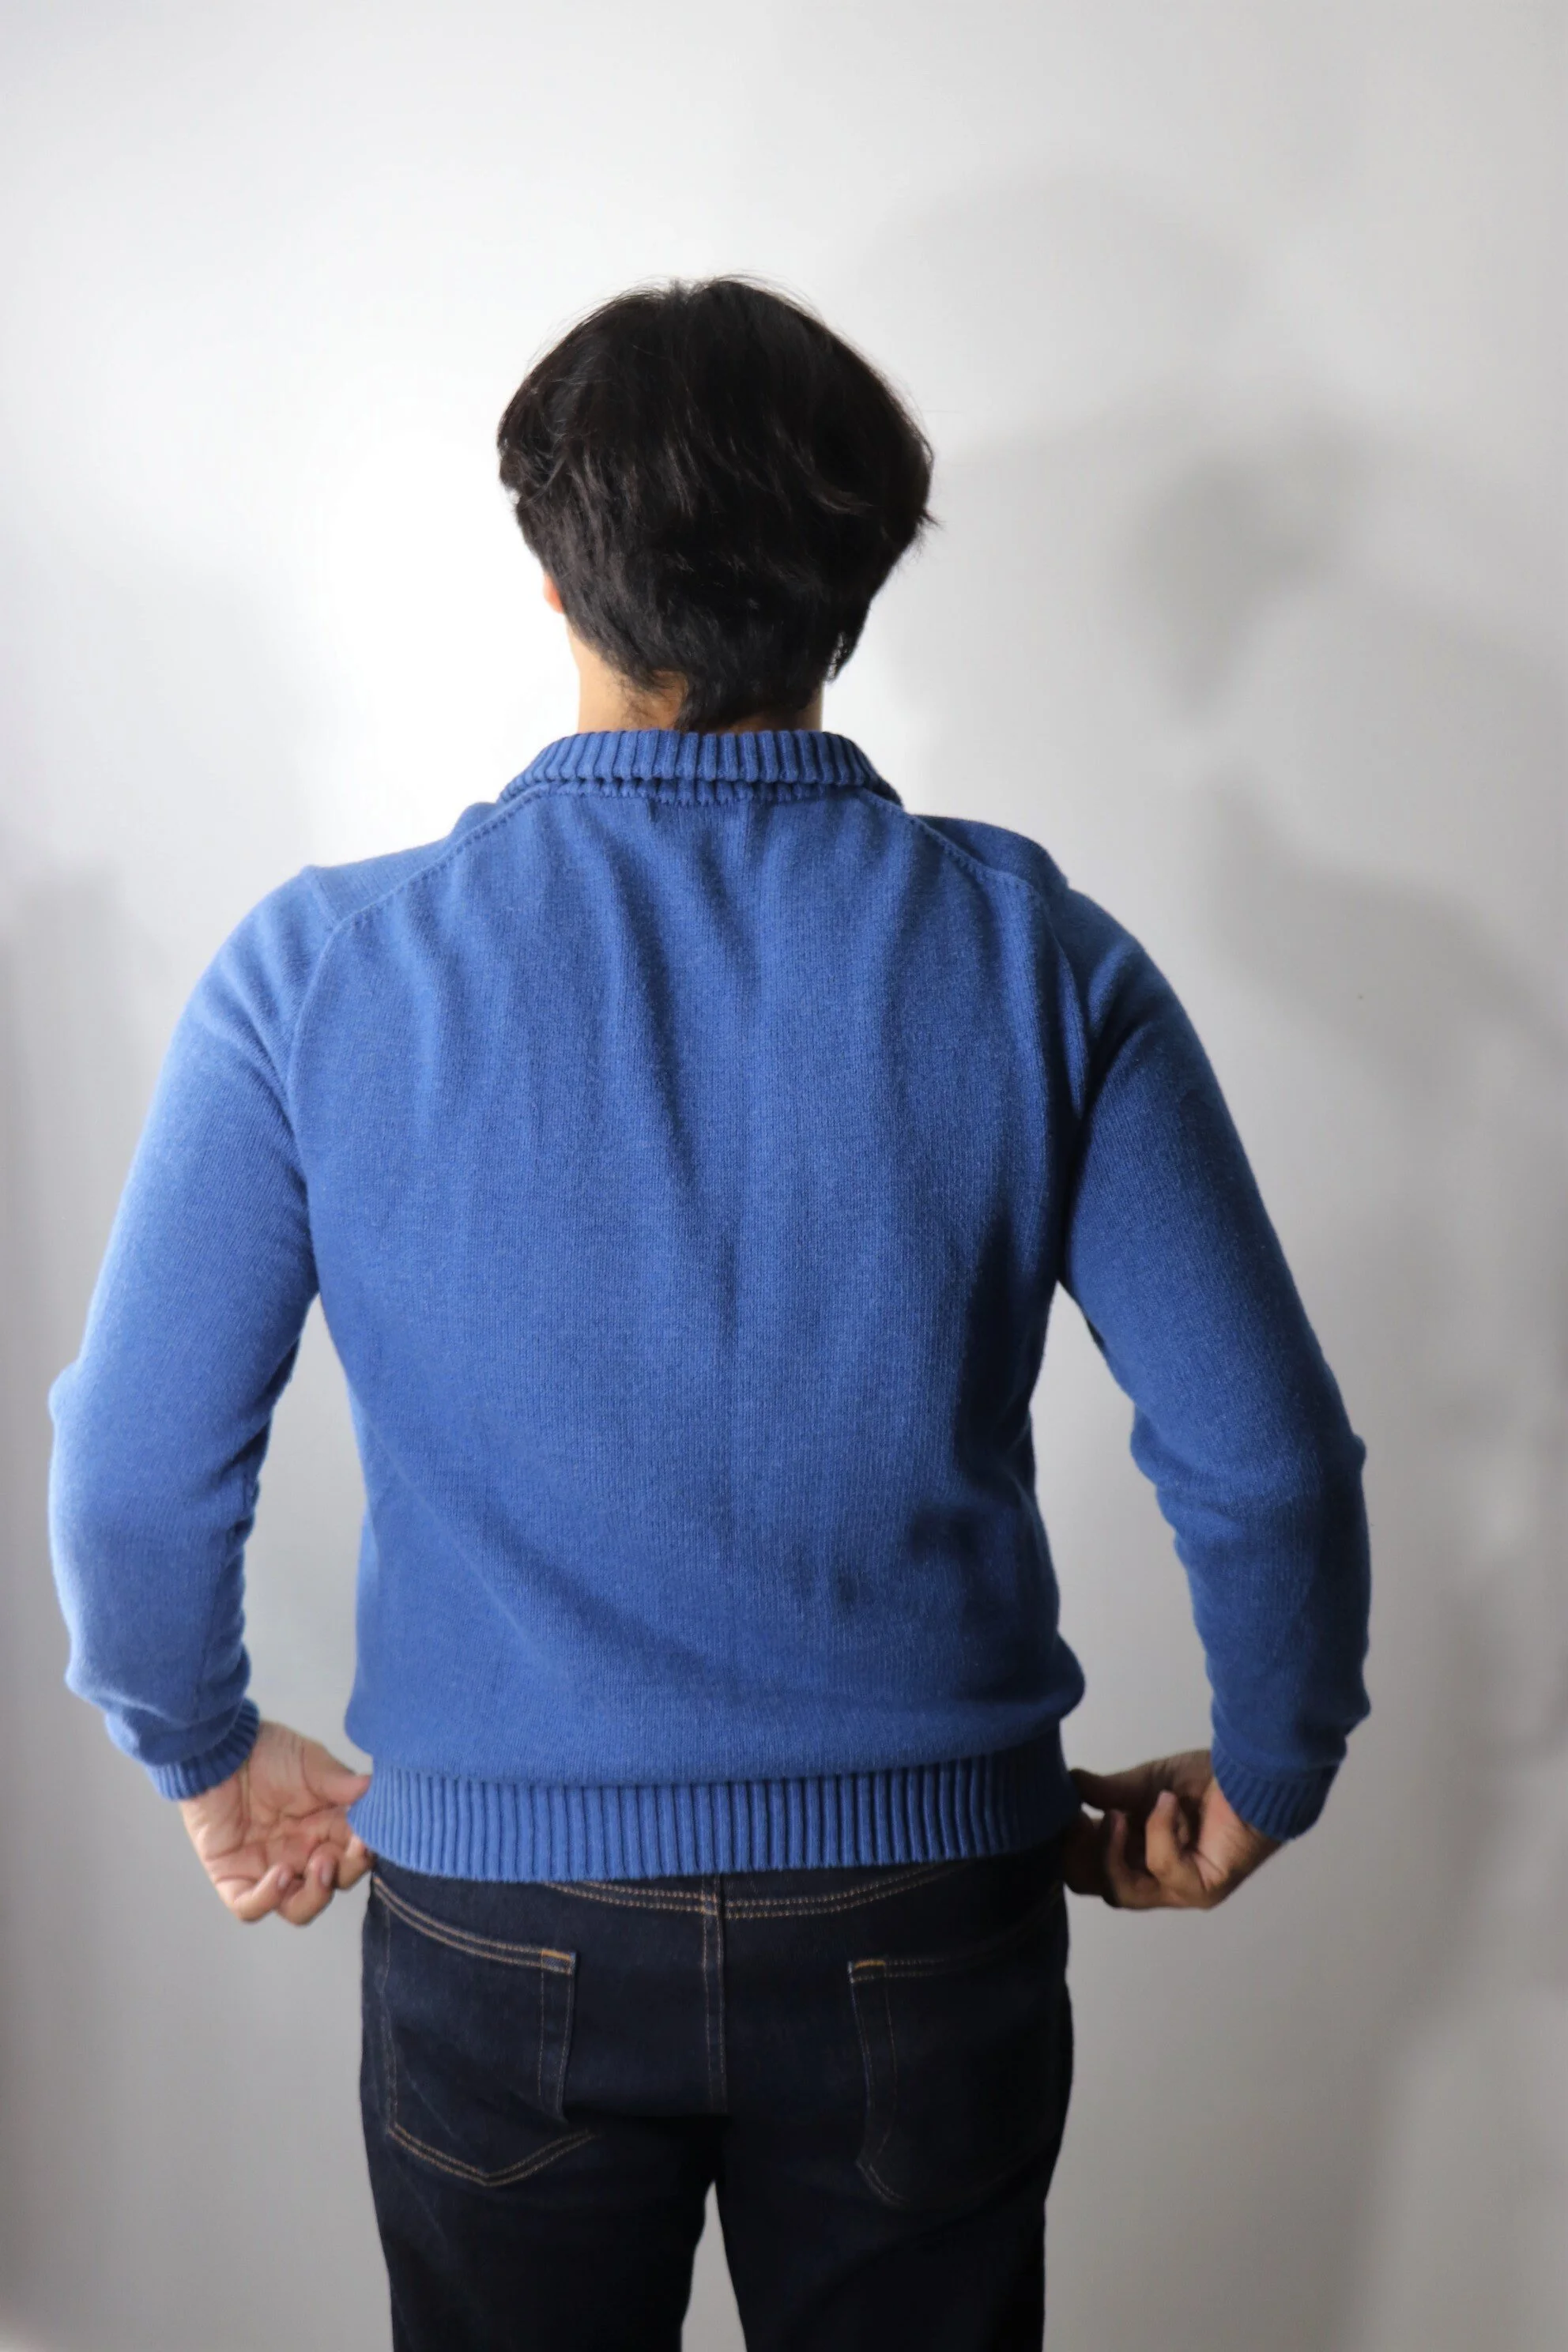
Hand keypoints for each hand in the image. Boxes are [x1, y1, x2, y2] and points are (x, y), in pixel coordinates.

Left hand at [178, 1719, 372, 1926]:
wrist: (218, 1751)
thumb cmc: (265, 1751)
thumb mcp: (310, 1763)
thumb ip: (340, 1783)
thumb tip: (373, 1789)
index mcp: (326, 1827)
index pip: (354, 1854)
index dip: (363, 1854)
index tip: (367, 1841)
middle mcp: (301, 1853)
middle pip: (333, 1884)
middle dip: (343, 1874)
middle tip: (336, 1855)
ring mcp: (268, 1870)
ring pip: (298, 1907)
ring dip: (314, 1896)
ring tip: (318, 1868)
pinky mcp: (234, 1878)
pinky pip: (251, 1907)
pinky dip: (268, 1899)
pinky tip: (281, 1873)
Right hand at [1062, 1748, 1279, 1910]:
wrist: (1256, 1776)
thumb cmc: (1210, 1780)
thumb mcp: (1149, 1782)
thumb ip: (1110, 1791)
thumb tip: (1069, 1783)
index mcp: (1140, 1855)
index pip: (1091, 1871)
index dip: (1070, 1847)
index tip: (1061, 1812)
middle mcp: (1157, 1880)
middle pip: (1099, 1888)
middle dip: (1081, 1854)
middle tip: (1078, 1820)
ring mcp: (1180, 1890)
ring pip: (1122, 1890)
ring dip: (1111, 1849)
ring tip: (1117, 1813)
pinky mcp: (1202, 1889)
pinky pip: (1163, 1867)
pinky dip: (1159, 1830)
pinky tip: (1167, 1802)